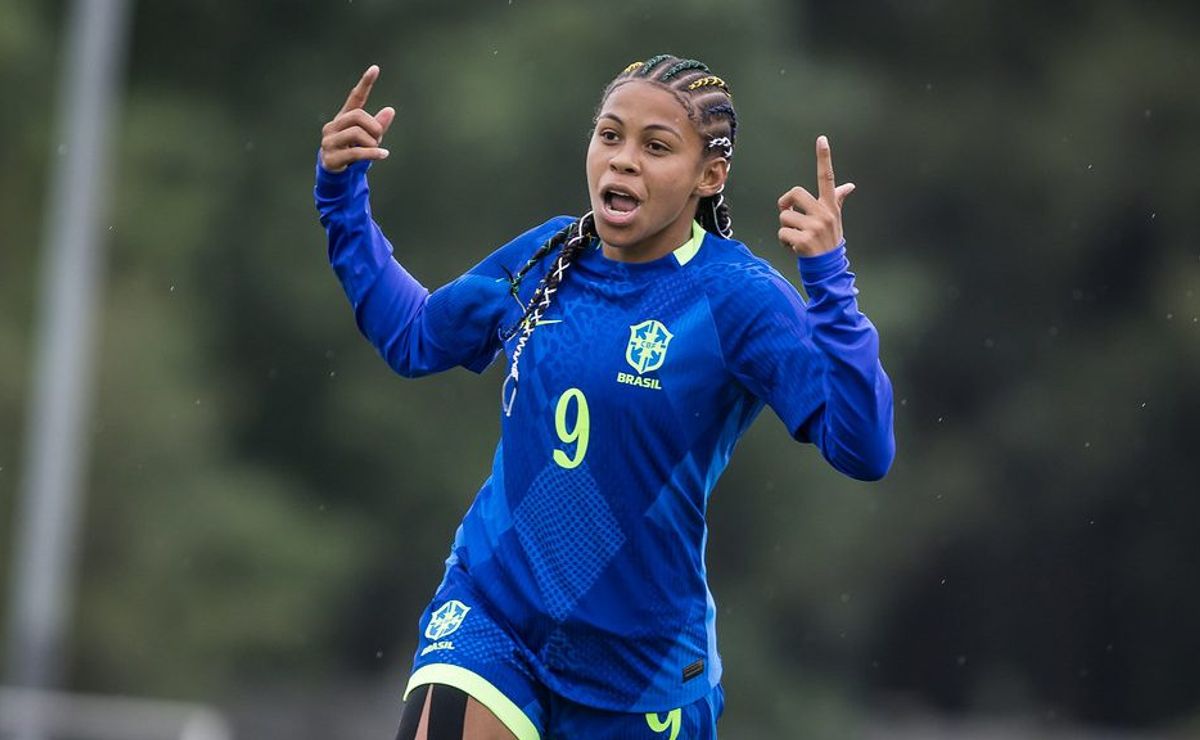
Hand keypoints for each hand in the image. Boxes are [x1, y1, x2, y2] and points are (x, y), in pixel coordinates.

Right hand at [319, 65, 395, 172]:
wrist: (335, 174)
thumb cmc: (352, 152)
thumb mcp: (369, 138)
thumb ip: (378, 126)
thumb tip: (390, 110)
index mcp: (344, 118)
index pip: (355, 97)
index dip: (365, 83)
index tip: (375, 68)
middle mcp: (333, 126)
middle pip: (358, 116)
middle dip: (374, 127)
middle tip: (378, 139)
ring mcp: (329, 141)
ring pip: (357, 133)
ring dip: (372, 143)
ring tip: (374, 150)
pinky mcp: (331, 157)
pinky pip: (356, 152)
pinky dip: (373, 154)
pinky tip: (383, 154)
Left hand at [777, 135, 855, 256]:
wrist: (830, 267)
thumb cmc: (829, 240)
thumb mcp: (836, 219)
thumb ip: (838, 200)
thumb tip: (849, 186)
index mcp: (830, 206)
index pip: (827, 177)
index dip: (824, 157)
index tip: (822, 139)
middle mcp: (824, 213)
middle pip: (793, 193)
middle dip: (785, 204)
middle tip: (789, 216)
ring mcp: (815, 227)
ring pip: (784, 217)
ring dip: (785, 229)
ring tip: (797, 238)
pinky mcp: (805, 241)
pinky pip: (782, 233)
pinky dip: (783, 242)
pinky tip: (794, 248)